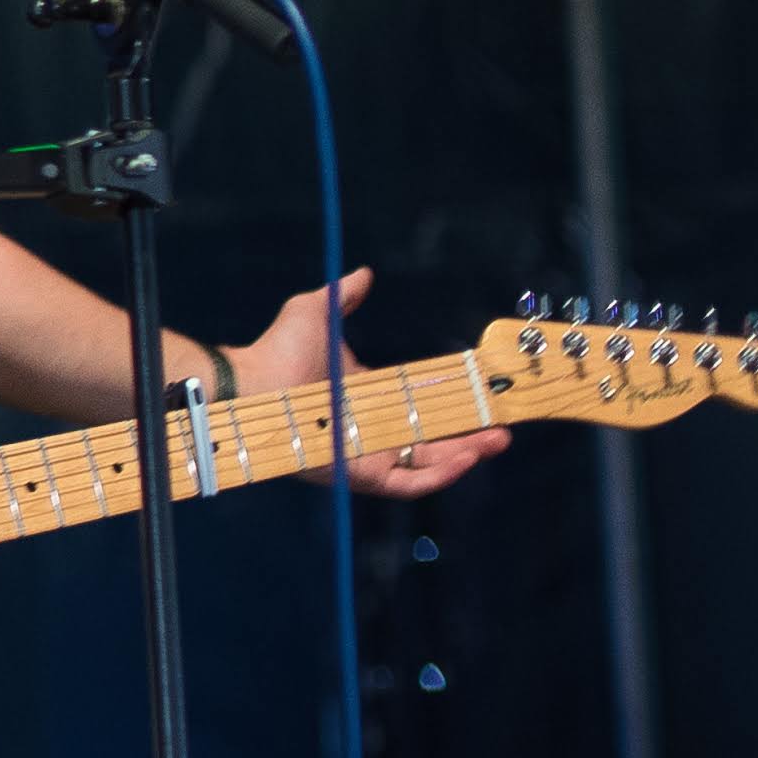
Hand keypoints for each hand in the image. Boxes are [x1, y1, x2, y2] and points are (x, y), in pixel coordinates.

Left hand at [220, 269, 499, 497]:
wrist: (252, 383)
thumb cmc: (277, 350)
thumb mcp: (318, 313)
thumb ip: (345, 295)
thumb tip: (365, 273)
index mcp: (372, 395)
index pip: (427, 403)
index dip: (459, 401)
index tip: (488, 392)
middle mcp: (375, 428)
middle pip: (437, 438)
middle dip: (474, 435)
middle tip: (505, 428)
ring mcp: (371, 454)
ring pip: (429, 463)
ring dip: (465, 456)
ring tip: (495, 441)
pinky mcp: (362, 475)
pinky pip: (409, 484)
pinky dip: (439, 475)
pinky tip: (464, 459)